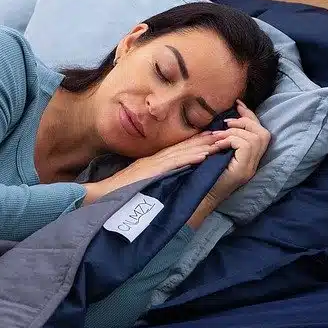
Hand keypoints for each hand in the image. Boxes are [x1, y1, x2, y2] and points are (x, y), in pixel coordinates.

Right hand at [83, 132, 224, 203]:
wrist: (103, 194)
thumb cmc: (120, 189)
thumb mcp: (140, 178)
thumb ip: (153, 173)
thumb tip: (167, 173)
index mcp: (154, 160)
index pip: (179, 149)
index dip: (197, 142)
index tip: (213, 137)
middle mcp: (156, 159)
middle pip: (184, 147)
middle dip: (204, 141)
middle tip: (223, 134)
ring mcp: (155, 164)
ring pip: (183, 152)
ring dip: (202, 147)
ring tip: (219, 142)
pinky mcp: (154, 172)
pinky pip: (175, 164)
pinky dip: (189, 159)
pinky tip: (203, 156)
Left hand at [207, 100, 271, 205]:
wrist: (199, 196)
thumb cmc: (204, 173)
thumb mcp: (216, 151)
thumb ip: (225, 139)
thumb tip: (224, 119)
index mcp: (250, 158)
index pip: (260, 132)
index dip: (250, 116)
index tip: (238, 104)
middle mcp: (254, 163)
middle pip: (263, 133)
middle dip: (246, 121)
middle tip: (227, 121)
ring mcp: (250, 168)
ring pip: (254, 137)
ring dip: (235, 131)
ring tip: (219, 135)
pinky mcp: (243, 170)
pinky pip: (244, 144)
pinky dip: (231, 140)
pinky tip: (218, 145)